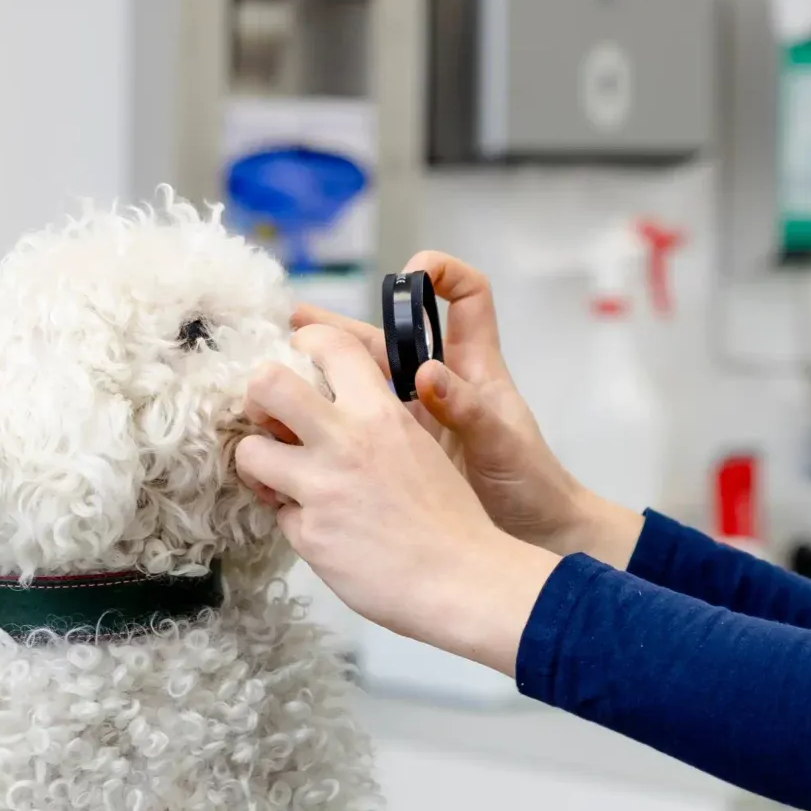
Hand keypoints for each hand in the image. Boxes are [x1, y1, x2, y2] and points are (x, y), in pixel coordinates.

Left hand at [235, 323, 560, 675]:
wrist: (464, 580)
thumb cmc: (453, 519)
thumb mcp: (422, 447)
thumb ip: (379, 423)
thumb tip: (340, 412)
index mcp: (381, 413)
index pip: (328, 345)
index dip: (305, 344)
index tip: (300, 358)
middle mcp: (345, 441)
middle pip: (266, 384)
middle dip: (257, 396)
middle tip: (270, 417)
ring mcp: (321, 488)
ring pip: (250, 453)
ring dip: (260, 464)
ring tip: (280, 479)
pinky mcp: (309, 534)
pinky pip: (278, 515)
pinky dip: (295, 520)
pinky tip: (323, 529)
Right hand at [289, 251, 643, 567]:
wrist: (535, 535)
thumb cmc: (531, 486)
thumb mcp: (502, 445)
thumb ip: (466, 410)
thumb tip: (427, 374)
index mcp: (475, 368)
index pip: (466, 299)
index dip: (442, 275)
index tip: (412, 275)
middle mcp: (440, 384)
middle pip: (389, 338)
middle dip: (341, 324)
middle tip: (293, 321)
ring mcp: (418, 416)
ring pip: (363, 379)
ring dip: (322, 369)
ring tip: (275, 364)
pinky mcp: (400, 448)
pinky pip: (360, 421)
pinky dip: (330, 415)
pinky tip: (294, 422)